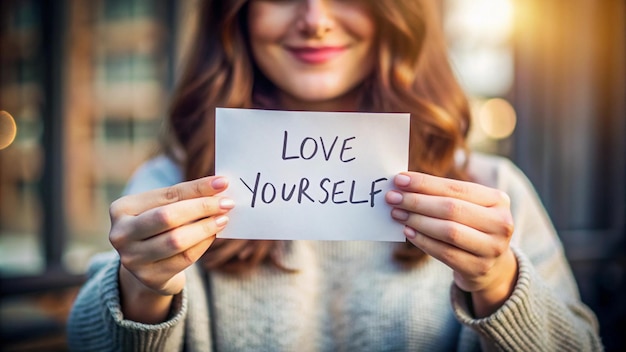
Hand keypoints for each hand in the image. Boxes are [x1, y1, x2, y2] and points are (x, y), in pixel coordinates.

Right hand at [109, 176, 233, 321]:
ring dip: (205, 228)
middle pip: (168, 217)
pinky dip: (202, 245)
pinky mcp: (149, 277)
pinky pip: (184, 259)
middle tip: (227, 203)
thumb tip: (220, 185)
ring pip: (177, 240)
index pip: (167, 194)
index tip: (223, 182)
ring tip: (223, 219)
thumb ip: (185, 197)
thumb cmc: (158, 229)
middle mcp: (121, 234)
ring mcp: (133, 259)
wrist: (147, 267)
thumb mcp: (163, 209)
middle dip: (202, 207)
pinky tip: (213, 236)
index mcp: (121, 209)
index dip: (197, 188)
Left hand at [385, 172, 516, 316]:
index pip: (456, 188)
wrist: (492, 266)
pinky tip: (407, 232)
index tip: (399, 179)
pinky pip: (445, 253)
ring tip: (397, 213)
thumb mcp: (469, 207)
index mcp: (498, 200)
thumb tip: (403, 184)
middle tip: (392, 197)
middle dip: (417, 201)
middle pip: (451, 209)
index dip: (425, 183)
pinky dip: (423, 241)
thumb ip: (443, 195)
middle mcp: (501, 223)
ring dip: (418, 221)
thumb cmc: (472, 227)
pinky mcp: (479, 268)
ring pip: (448, 231)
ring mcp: (492, 248)